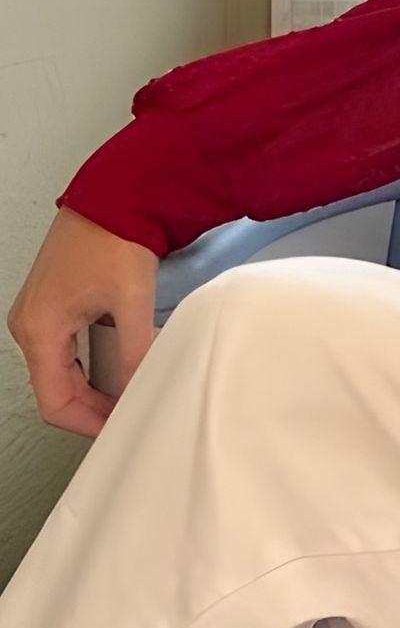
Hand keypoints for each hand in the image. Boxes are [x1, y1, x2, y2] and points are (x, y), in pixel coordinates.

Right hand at [5, 206, 158, 436]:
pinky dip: (87, 368)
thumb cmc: (115, 238)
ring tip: (127, 400)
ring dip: (90, 390)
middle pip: (55, 390)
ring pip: (60, 372)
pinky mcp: (53, 304)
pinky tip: (117, 371)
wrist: (113, 195)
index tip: (120, 431)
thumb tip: (141, 390)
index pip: (55, 402)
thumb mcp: (130, 300)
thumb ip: (135, 351)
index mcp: (40, 330)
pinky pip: (64, 351)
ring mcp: (38, 315)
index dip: (88, 423)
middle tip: (129, 419)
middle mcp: (29, 325)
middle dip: (91, 410)